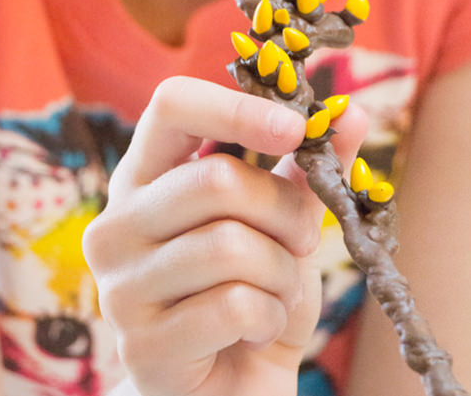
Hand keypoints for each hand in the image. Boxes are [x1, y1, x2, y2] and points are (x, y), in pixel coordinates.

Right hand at [83, 77, 366, 395]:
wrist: (235, 390)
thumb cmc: (256, 290)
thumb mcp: (286, 220)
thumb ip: (311, 166)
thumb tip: (353, 111)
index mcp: (146, 175)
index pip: (172, 104)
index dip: (237, 107)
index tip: (296, 129)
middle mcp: (117, 222)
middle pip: (217, 180)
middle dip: (285, 212)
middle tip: (303, 240)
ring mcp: (119, 285)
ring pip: (229, 245)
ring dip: (281, 272)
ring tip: (276, 290)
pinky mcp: (139, 345)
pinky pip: (232, 305)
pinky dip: (268, 316)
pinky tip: (257, 329)